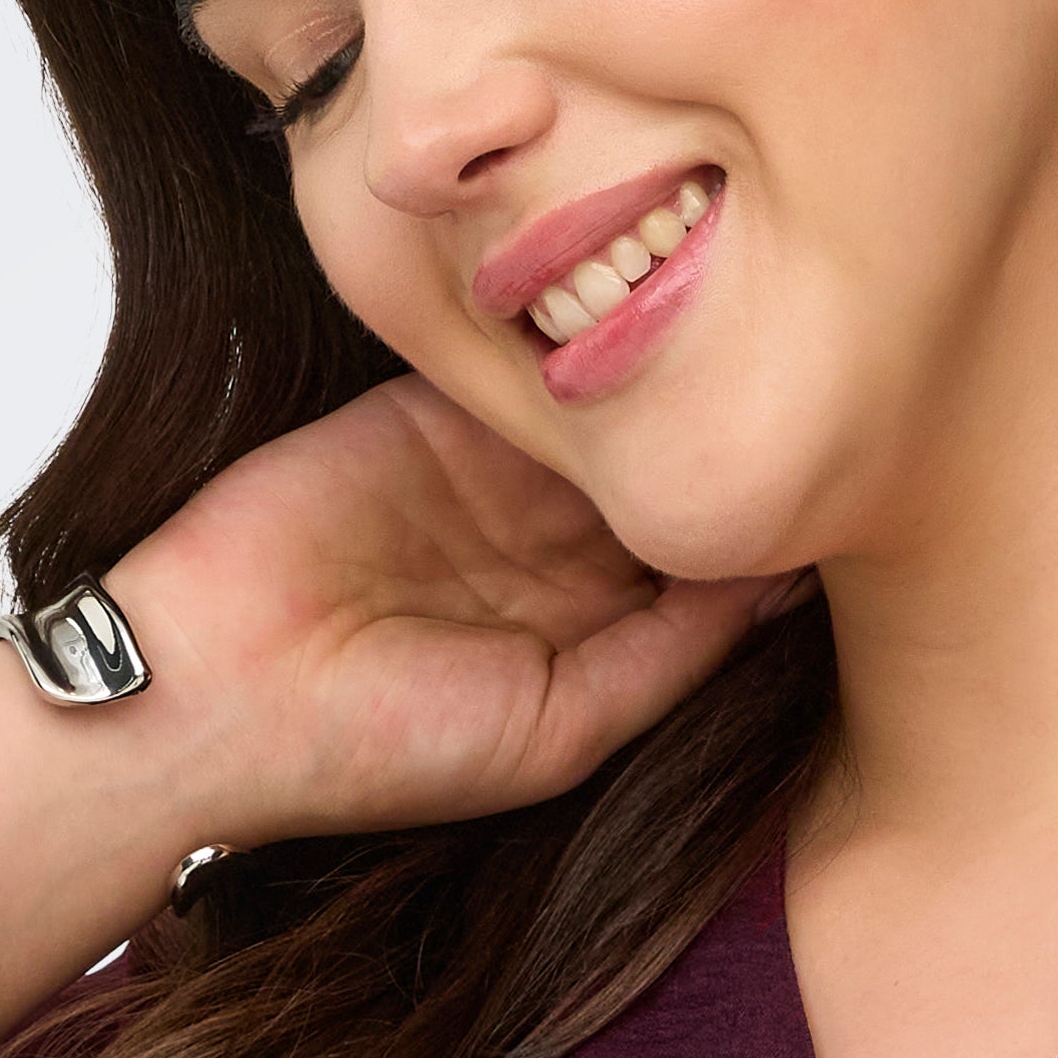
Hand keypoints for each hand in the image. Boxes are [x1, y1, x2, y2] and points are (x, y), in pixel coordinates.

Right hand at [100, 371, 801, 848]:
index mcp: (588, 637)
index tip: (844, 486)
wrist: (214, 686)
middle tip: (820, 388)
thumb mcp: (560, 729)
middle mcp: (548, 554)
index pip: (699, 568)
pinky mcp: (430, 413)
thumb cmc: (378, 745)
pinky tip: (635, 311)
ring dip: (654, 381)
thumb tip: (778, 590)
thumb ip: (670, 657)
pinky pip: (517, 367)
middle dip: (720, 445)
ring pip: (601, 416)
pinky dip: (567, 344)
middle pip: (660, 483)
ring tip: (740, 339)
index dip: (757, 530)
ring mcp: (489, 477)